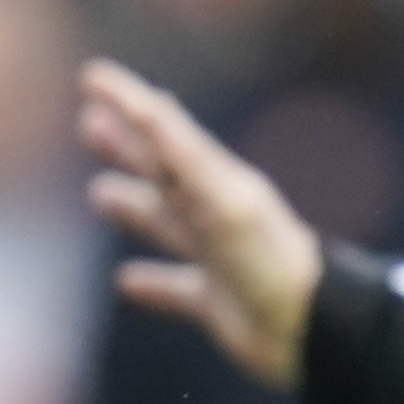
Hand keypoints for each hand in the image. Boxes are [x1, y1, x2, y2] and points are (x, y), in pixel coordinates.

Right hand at [78, 59, 321, 390]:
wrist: (314, 328)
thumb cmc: (273, 262)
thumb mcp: (228, 204)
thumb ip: (189, 161)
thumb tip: (152, 106)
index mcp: (219, 182)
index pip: (165, 130)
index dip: (129, 102)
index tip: (92, 75)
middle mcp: (216, 213)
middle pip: (162, 170)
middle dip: (127, 145)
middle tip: (89, 122)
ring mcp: (216, 256)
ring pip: (164, 221)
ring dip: (132, 205)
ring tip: (99, 191)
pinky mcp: (216, 301)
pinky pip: (174, 287)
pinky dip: (149, 282)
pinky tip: (125, 282)